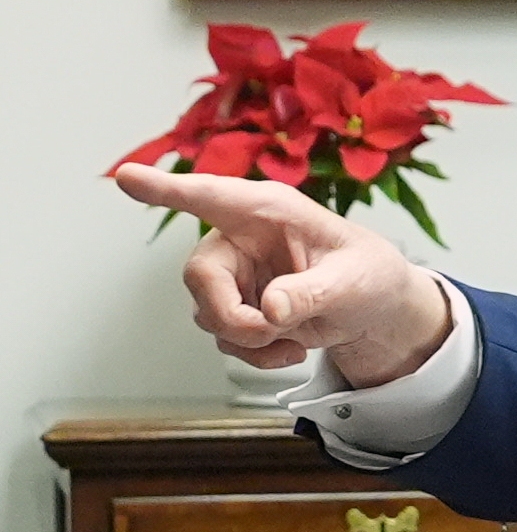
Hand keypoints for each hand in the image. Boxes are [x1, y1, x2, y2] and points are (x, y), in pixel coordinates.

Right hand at [113, 164, 451, 388]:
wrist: (376, 308)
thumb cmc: (369, 275)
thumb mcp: (353, 282)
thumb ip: (313, 293)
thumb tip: (271, 309)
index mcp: (269, 211)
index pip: (211, 195)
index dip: (167, 189)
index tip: (126, 177)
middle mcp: (241, 238)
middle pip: (199, 276)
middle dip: (229, 315)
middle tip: (267, 332)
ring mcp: (235, 276)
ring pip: (208, 314)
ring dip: (248, 339)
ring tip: (295, 338)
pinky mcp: (237, 307)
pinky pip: (225, 339)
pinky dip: (256, 354)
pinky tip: (290, 348)